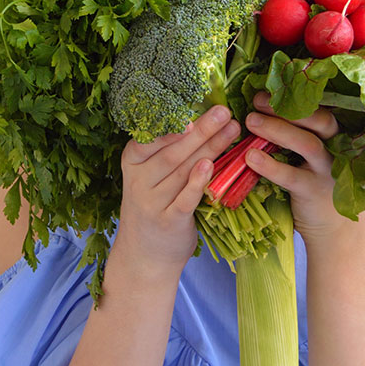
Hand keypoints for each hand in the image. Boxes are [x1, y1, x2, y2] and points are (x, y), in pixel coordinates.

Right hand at [114, 105, 239, 277]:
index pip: (150, 138)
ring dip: (210, 148)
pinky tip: (210, 165)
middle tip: (223, 112)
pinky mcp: (169, 221)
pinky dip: (197, 182)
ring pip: (183, 170)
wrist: (144, 256)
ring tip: (231, 130)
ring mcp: (152, 203)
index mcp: (132, 163)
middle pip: (173, 151)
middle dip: (201, 130)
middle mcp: (139, 182)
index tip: (191, 108)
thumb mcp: (150, 177)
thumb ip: (168, 152)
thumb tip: (201, 118)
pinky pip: (185, 199)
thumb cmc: (154, 206)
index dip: (172, 123)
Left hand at [243, 92, 360, 243]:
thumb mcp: (308, 156)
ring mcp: (327, 171)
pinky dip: (271, 166)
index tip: (265, 91)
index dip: (294, 97)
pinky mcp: (314, 192)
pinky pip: (292, 176)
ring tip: (250, 123)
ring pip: (307, 144)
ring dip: (277, 131)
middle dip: (287, 109)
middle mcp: (335, 149)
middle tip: (257, 102)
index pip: (319, 108)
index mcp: (332, 136)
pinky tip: (251, 158)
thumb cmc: (312, 181)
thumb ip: (292, 134)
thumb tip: (258, 108)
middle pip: (319, 120)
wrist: (330, 226)